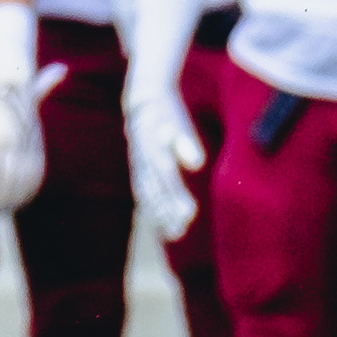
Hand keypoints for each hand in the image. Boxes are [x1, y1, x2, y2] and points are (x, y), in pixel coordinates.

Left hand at [0, 81, 47, 218]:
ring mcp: (31, 150)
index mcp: (0, 142)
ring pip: (27, 183)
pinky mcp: (38, 152)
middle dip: (0, 203)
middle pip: (13, 184)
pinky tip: (14, 202)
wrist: (10, 92)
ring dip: (14, 200)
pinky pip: (36, 177)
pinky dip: (26, 192)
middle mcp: (19, 147)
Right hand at [125, 85, 205, 242]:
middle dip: (169, 213)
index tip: (189, 215)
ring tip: (176, 234)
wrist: (143, 101)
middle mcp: (143, 163)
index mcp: (153, 150)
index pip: (166, 179)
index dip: (177, 198)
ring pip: (149, 196)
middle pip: (156, 192)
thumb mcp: (178, 122)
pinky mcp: (139, 170)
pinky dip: (152, 210)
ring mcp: (139, 168)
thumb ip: (186, 142)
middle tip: (183, 231)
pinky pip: (144, 194)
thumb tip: (197, 164)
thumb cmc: (167, 112)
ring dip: (161, 216)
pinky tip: (161, 223)